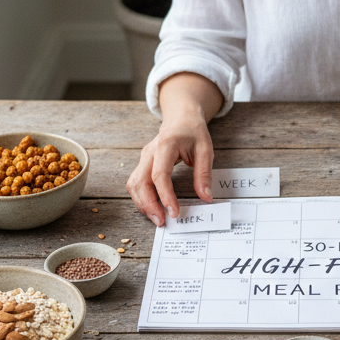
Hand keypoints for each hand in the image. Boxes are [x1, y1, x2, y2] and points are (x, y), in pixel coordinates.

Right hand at [126, 72, 222, 224]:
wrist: (181, 117)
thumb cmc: (193, 131)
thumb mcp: (205, 150)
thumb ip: (204, 174)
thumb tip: (206, 197)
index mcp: (165, 145)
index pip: (160, 175)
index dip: (165, 196)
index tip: (174, 212)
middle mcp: (149, 153)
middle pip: (140, 182)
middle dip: (148, 205)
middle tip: (162, 222)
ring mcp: (143, 158)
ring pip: (134, 185)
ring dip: (143, 204)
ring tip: (158, 218)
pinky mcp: (142, 165)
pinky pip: (136, 184)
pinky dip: (141, 198)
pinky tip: (153, 208)